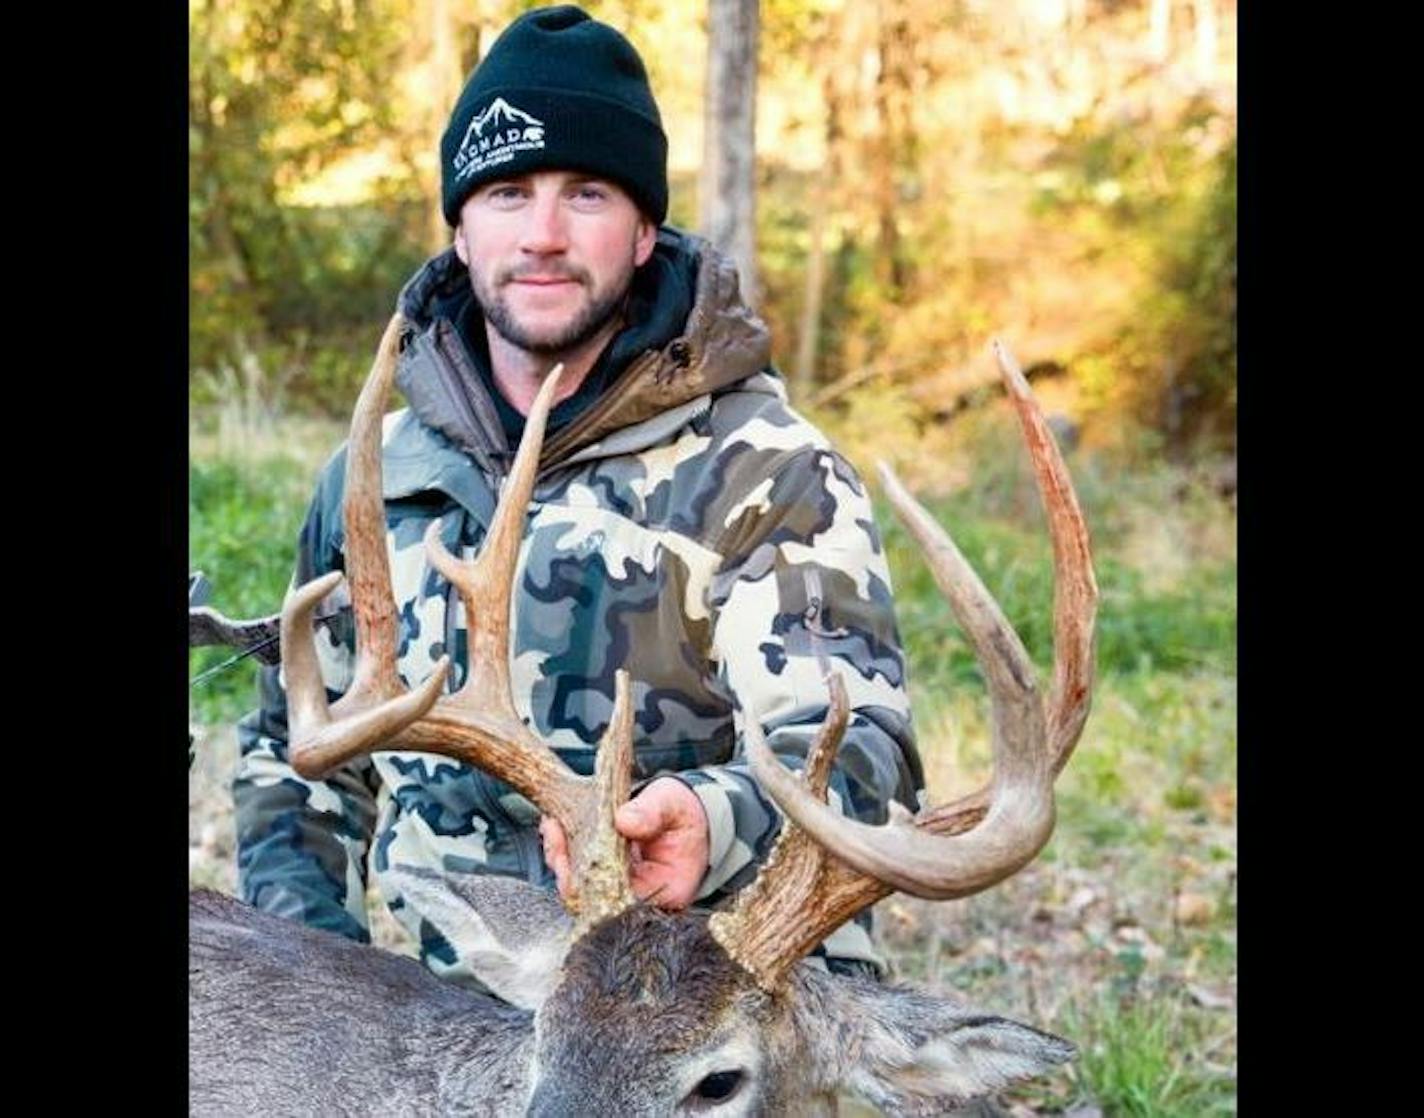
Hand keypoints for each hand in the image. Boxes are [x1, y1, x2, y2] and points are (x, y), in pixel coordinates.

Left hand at [538, 777, 709, 910]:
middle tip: (554, 833)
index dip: (589, 883)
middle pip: (593, 899)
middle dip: (568, 867)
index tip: (568, 858)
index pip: (619, 902)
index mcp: (665, 891)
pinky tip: (557, 827)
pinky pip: (580, 871)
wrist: (689, 813)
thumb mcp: (672, 805)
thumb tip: (625, 820)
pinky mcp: (608, 875)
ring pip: (582, 886)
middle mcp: (640, 899)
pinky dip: (567, 850)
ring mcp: (622, 889)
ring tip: (553, 826)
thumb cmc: (683, 813)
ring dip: (563, 857)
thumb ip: (651, 812)